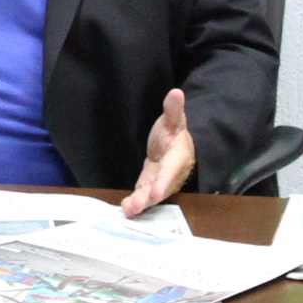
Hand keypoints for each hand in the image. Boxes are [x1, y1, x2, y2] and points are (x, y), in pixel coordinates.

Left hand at [121, 88, 192, 218]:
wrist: (174, 146)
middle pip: (161, 189)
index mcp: (177, 157)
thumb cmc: (174, 132)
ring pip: (151, 196)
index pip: (171, 170)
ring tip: (129, 210)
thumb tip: (176, 92)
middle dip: (149, 198)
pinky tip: (125, 209)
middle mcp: (170, 175)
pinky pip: (143, 196)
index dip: (163, 181)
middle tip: (137, 205)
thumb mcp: (173, 119)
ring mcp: (159, 183)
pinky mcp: (149, 187)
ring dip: (141, 204)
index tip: (156, 191)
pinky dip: (135, 203)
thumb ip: (173, 110)